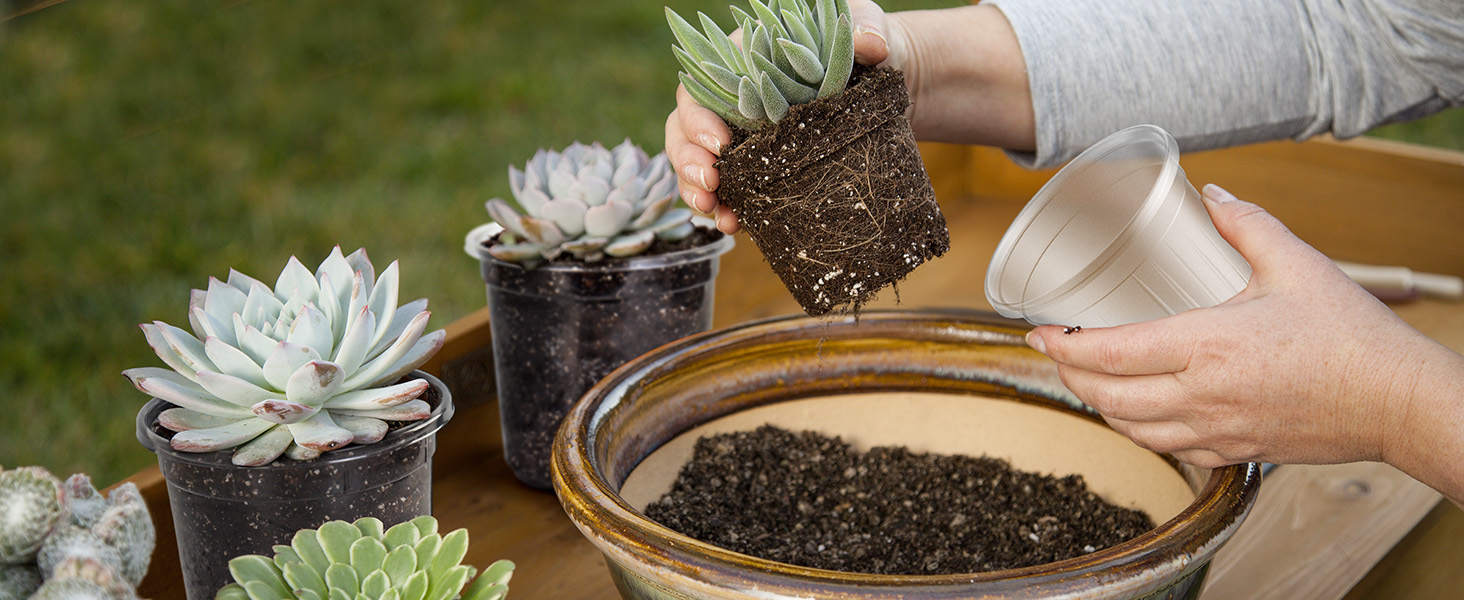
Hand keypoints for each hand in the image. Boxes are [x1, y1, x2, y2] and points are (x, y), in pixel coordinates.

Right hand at [665, 0, 898, 233]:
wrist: (891, 85)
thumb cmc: (871, 48)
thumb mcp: (870, 29)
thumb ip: (867, 27)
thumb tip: (870, 44)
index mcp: (748, 60)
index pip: (703, 85)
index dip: (700, 115)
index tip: (722, 142)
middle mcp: (736, 97)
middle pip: (688, 125)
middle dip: (689, 157)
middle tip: (709, 181)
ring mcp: (744, 134)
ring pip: (698, 159)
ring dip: (694, 187)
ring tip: (711, 209)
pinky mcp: (761, 165)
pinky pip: (728, 187)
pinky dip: (722, 207)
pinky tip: (731, 223)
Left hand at [1026, 185, 1463, 505]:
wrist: (1397, 402)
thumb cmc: (1351, 337)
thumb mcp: (1297, 264)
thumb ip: (1247, 224)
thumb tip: (1211, 196)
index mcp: (1207, 348)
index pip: (1110, 353)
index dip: (1062, 344)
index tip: (1039, 328)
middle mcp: (1202, 397)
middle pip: (1105, 395)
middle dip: (1066, 373)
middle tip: (1053, 348)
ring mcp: (1216, 430)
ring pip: (1130, 428)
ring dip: (1096, 404)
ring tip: (1083, 376)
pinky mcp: (1234, 451)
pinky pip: (1167, 448)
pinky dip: (1136, 429)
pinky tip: (1133, 410)